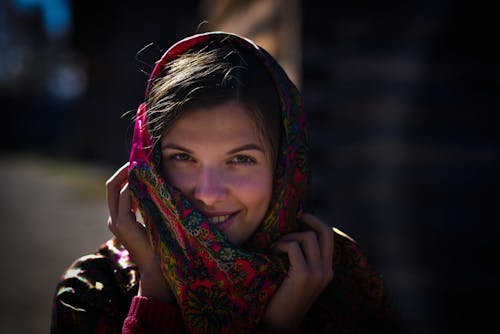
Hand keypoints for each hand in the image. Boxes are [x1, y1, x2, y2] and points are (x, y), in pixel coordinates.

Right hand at [106, 163, 173, 301]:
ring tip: (141, 164)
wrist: (157, 267)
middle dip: (123, 170)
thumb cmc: (160, 245)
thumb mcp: (153, 220)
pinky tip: (144, 178)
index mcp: (120, 218)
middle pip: (110, 186)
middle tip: (137, 159)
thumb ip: (150, 206)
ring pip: (114, 188)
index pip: (116, 190)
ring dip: (127, 174)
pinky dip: (132, 185)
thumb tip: (156, 186)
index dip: (124, 175)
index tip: (139, 164)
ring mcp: (115, 221)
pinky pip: (124, 197)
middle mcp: (114, 218)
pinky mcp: (122, 223)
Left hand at [262, 213, 333, 329]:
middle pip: (325, 231)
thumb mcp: (298, 277)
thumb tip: (293, 230)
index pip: (329, 236)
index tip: (301, 216)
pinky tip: (272, 254)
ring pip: (307, 236)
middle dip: (309, 218)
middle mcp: (326, 271)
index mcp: (327, 270)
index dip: (316, 222)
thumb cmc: (282, 299)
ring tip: (275, 248)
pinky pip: (293, 246)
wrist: (279, 325)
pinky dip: (281, 245)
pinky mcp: (303, 275)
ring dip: (288, 237)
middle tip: (294, 216)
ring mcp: (316, 273)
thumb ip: (303, 258)